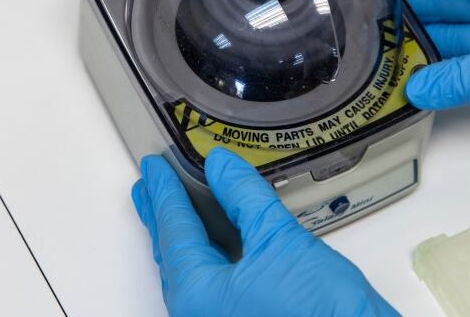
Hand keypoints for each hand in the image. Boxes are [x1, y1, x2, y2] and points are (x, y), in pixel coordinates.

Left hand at [131, 148, 398, 316]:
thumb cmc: (321, 313)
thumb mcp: (278, 239)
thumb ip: (244, 197)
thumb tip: (221, 166)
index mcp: (197, 295)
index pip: (173, 231)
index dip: (164, 193)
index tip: (154, 169)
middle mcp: (199, 315)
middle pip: (173, 254)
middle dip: (162, 216)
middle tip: (149, 188)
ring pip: (189, 271)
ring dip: (182, 235)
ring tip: (173, 208)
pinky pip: (210, 284)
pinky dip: (207, 254)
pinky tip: (214, 240)